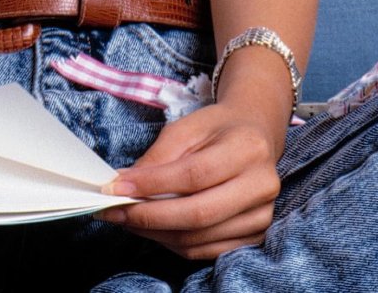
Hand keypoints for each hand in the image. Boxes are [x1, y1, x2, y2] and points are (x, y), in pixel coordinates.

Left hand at [96, 102, 285, 260]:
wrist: (255, 136)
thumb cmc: (217, 129)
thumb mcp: (186, 128)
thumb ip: (158, 157)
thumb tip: (124, 185)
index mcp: (247, 149)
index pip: (194, 175)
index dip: (152, 184)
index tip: (117, 187)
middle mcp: (261, 186)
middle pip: (198, 213)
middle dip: (149, 216)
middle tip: (116, 211)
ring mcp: (261, 215)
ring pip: (200, 238)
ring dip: (156, 233)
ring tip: (128, 220)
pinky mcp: (254, 235)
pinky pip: (207, 250)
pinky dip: (174, 243)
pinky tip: (153, 229)